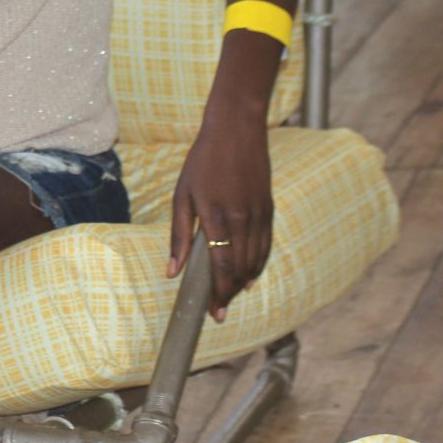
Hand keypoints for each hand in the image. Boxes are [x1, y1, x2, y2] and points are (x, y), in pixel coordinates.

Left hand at [166, 111, 272, 320]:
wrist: (236, 131)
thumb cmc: (202, 162)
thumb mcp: (182, 195)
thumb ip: (178, 235)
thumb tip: (172, 271)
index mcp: (217, 216)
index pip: (222, 266)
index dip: (219, 293)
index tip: (213, 312)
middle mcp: (243, 219)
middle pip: (241, 269)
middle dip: (230, 294)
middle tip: (220, 311)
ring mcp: (260, 215)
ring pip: (256, 260)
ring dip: (244, 282)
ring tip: (231, 296)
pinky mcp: (270, 209)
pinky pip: (266, 246)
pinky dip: (258, 264)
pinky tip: (249, 275)